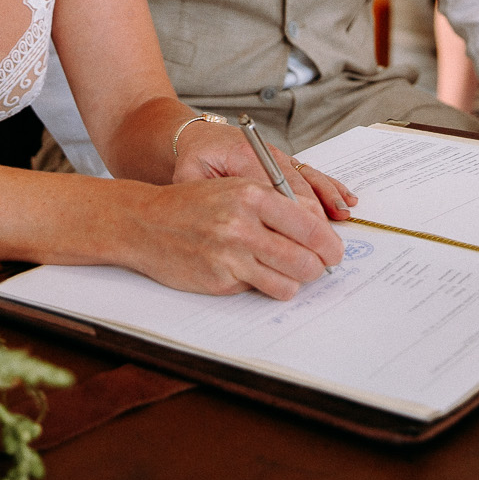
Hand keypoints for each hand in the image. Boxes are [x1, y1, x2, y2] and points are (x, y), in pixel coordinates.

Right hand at [121, 176, 344, 300]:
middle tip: (315, 267)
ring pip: (288, 283)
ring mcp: (230, 256)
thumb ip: (274, 204)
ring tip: (283, 271)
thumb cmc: (192, 204)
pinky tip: (247, 271)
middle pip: (307, 261)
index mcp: (251, 195)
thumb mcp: (234, 188)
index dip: (330, 244)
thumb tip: (317, 231)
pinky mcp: (219, 281)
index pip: (310, 226)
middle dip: (317, 268)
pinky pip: (258, 291)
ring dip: (292, 281)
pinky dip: (261, 285)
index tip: (334, 251)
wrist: (144, 221)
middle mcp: (242, 225)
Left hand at [173, 120, 356, 223]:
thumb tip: (225, 224)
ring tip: (343, 218)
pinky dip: (329, 187)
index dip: (294, 215)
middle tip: (328, 246)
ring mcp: (279, 158)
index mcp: (244, 156)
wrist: (198, 137)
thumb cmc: (193, 159)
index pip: (276, 188)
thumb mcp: (189, 175)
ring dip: (328, 200)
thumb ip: (205, 196)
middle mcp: (268, 155)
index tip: (307, 240)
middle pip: (299, 187)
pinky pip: (311, 175)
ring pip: (310, 180)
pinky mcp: (285, 162)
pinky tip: (345, 200)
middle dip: (316, 218)